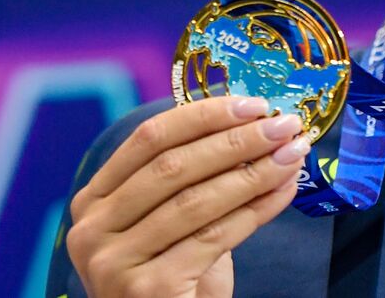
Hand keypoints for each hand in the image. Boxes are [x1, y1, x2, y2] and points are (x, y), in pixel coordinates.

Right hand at [65, 96, 310, 297]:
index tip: (254, 104)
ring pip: (196, 201)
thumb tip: (256, 123)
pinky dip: (255, 210)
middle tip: (283, 125)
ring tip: (292, 154)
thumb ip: (195, 177)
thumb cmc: (177, 276)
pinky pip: (213, 237)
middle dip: (236, 140)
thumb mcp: (173, 221)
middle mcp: (92, 229)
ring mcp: (114, 261)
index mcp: (94, 200)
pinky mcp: (146, 289)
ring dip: (253, 172)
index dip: (205, 115)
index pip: (149, 138)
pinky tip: (283, 191)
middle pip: (173, 166)